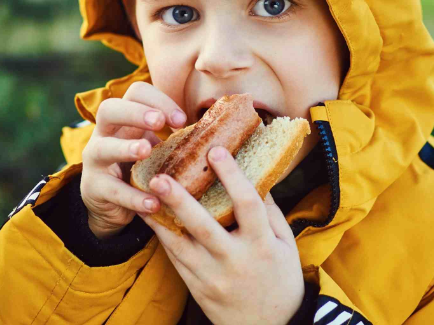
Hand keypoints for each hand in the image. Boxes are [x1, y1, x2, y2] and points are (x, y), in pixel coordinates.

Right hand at [80, 82, 186, 238]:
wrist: (113, 203)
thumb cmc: (143, 166)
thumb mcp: (158, 146)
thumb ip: (178, 136)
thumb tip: (221, 127)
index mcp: (125, 119)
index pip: (136, 93)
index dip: (159, 100)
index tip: (182, 120)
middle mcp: (105, 134)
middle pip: (109, 109)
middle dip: (135, 112)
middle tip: (159, 122)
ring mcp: (95, 161)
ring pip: (101, 147)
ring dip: (125, 147)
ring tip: (146, 151)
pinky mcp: (94, 188)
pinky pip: (111, 190)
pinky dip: (133, 196)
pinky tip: (153, 202)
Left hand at [138, 146, 304, 324]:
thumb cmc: (282, 280)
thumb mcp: (286, 244)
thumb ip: (270, 212)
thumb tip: (256, 177)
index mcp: (261, 245)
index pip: (247, 204)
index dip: (232, 175)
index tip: (216, 150)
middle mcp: (234, 261)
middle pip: (203, 226)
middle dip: (179, 200)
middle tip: (160, 177)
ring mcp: (212, 277)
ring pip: (180, 245)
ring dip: (160, 218)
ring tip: (143, 194)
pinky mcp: (197, 289)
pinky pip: (176, 261)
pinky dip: (162, 238)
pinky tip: (152, 218)